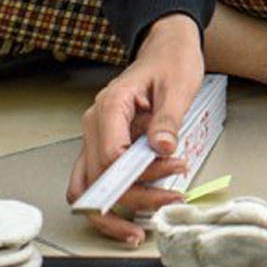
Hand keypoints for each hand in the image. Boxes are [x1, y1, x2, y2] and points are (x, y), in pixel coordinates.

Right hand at [64, 14, 203, 245]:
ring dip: (113, 210)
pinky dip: (110, 200)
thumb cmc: (170, 63)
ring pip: (88, 187)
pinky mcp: (102, 146)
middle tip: (170, 198)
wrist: (165, 49)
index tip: (172, 170)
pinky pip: (93, 181)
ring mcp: (94, 137)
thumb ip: (168, 120)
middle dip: (135, 196)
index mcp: (110, 106)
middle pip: (100, 177)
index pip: (111, 155)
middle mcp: (94, 124)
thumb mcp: (178, 86)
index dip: (140, 173)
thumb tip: (162, 149)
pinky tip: (135, 206)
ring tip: (147, 216)